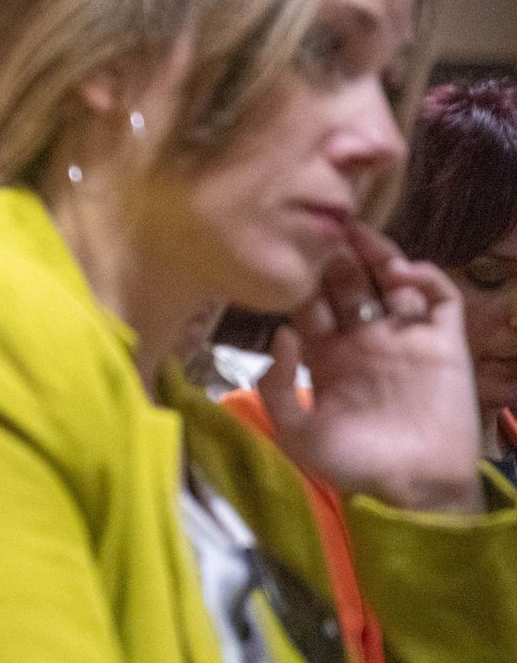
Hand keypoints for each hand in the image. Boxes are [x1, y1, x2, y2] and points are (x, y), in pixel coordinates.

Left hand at [258, 222, 484, 513]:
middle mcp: (364, 341)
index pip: (311, 303)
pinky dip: (426, 278)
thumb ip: (276, 385)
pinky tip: (404, 273)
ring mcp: (405, 340)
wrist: (412, 490)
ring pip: (391, 282)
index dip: (302, 279)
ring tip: (361, 234)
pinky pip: (440, 300)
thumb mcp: (296, 431)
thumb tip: (280, 331)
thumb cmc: (352, 466)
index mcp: (326, 356)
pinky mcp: (445, 345)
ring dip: (378, 256)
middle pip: (348, 284)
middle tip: (324, 230)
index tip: (288, 253)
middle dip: (335, 258)